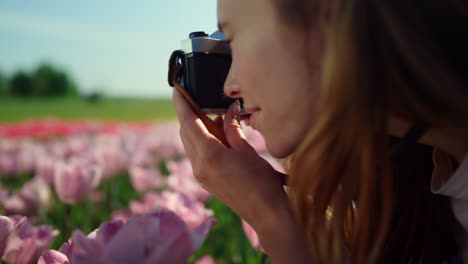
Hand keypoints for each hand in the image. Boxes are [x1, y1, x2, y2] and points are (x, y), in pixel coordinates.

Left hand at [172, 88, 287, 227]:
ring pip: (189, 143)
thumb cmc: (261, 182)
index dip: (181, 104)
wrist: (265, 213)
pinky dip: (201, 140)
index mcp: (209, 155)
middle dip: (189, 113)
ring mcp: (199, 174)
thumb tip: (228, 110)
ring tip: (212, 115)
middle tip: (197, 97)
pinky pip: (196, 153)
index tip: (176, 89)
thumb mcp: (247, 150)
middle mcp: (198, 165)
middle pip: (185, 132)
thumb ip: (232, 128)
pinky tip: (216, 134)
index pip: (189, 123)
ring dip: (195, 127)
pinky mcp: (204, 180)